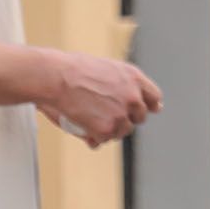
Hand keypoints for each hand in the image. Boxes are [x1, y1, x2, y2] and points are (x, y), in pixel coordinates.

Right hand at [42, 51, 163, 145]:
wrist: (55, 77)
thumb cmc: (74, 70)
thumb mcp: (107, 68)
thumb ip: (125, 83)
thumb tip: (138, 101)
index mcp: (134, 78)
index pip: (154, 97)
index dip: (149, 105)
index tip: (145, 110)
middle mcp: (133, 97)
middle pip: (139, 118)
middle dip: (126, 119)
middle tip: (106, 114)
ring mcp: (121, 115)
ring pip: (122, 131)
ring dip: (110, 130)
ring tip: (91, 119)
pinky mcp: (106, 129)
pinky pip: (104, 140)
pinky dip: (94, 137)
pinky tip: (85, 129)